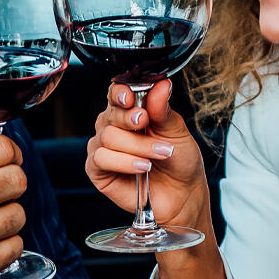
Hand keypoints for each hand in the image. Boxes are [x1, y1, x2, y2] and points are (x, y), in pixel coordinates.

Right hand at [84, 81, 208, 232]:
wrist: (182, 193)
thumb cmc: (179, 160)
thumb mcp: (176, 131)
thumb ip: (163, 109)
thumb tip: (161, 84)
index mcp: (130, 111)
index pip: (117, 93)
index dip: (120, 92)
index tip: (131, 97)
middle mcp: (113, 126)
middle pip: (111, 113)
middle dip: (131, 119)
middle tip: (147, 124)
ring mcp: (102, 147)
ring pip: (108, 136)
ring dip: (137, 146)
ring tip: (159, 155)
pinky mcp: (97, 170)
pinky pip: (101, 158)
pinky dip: (123, 161)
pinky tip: (142, 167)